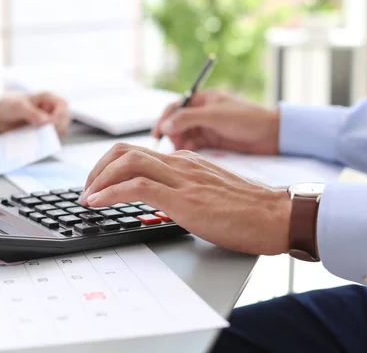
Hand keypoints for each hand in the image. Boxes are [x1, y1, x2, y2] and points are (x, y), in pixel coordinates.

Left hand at [0, 92, 70, 135]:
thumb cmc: (8, 106)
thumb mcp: (19, 107)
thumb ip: (33, 113)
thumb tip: (47, 122)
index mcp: (47, 98)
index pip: (63, 105)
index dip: (60, 115)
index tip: (50, 124)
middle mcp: (51, 109)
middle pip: (65, 118)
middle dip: (59, 125)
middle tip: (47, 132)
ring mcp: (48, 120)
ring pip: (61, 128)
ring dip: (55, 134)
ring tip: (43, 137)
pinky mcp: (43, 131)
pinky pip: (51, 137)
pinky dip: (49, 140)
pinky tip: (41, 141)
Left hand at [79, 144, 290, 255]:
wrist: (279, 216)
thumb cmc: (250, 209)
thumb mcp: (210, 192)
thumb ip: (185, 189)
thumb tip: (161, 200)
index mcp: (185, 162)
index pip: (136, 152)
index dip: (109, 166)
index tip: (98, 185)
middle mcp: (180, 163)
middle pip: (124, 151)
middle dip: (96, 169)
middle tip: (87, 190)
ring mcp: (182, 178)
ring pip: (126, 163)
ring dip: (98, 180)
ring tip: (87, 198)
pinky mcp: (185, 198)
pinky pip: (137, 187)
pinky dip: (110, 193)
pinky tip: (98, 203)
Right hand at [151, 90, 279, 154]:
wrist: (273, 135)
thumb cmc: (247, 118)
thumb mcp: (215, 115)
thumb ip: (188, 119)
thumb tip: (164, 125)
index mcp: (202, 99)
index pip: (176, 106)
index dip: (164, 118)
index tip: (157, 132)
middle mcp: (202, 112)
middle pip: (177, 122)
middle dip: (171, 132)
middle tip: (171, 144)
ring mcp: (207, 127)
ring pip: (184, 134)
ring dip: (179, 142)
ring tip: (180, 150)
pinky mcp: (212, 141)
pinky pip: (193, 144)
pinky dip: (188, 149)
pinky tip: (189, 153)